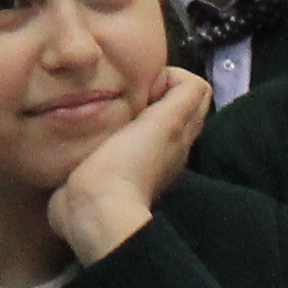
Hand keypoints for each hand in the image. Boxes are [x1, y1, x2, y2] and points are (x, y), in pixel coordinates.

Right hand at [48, 67, 210, 263]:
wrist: (92, 210)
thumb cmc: (128, 164)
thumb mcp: (164, 122)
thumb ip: (182, 95)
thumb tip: (172, 77)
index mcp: (182, 135)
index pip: (195, 92)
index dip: (173, 79)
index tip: (146, 85)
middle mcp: (168, 148)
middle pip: (172, 106)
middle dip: (152, 90)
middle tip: (126, 91)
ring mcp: (139, 160)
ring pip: (145, 121)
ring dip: (130, 108)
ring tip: (110, 105)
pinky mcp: (111, 169)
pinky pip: (118, 137)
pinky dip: (112, 126)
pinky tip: (98, 127)